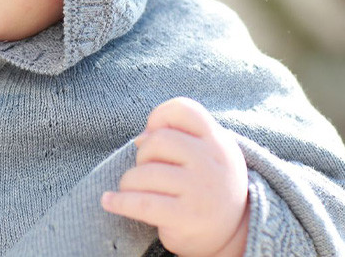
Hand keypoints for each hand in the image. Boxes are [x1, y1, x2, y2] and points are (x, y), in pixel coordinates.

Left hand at [101, 97, 249, 256]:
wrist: (234, 234)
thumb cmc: (208, 186)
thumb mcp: (207, 154)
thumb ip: (178, 138)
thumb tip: (140, 138)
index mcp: (218, 140)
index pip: (183, 110)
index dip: (159, 116)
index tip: (152, 133)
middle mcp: (212, 162)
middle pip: (158, 140)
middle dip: (143, 155)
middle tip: (148, 171)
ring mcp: (200, 189)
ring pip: (144, 173)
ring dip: (129, 181)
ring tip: (134, 190)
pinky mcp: (186, 216)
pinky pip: (141, 203)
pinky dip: (119, 201)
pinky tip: (109, 201)